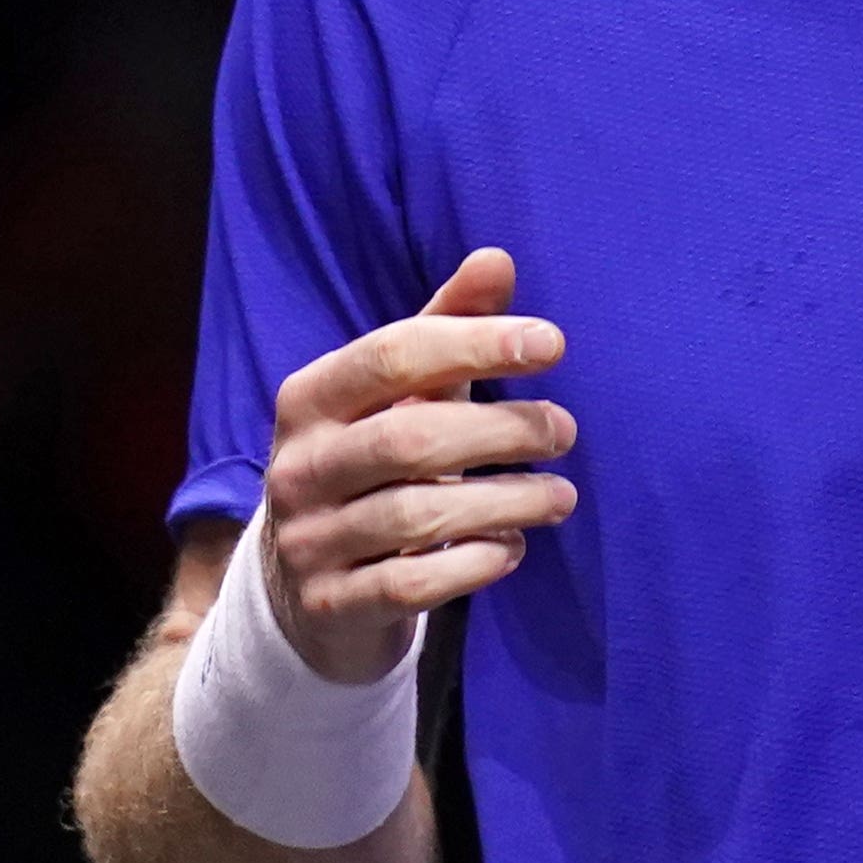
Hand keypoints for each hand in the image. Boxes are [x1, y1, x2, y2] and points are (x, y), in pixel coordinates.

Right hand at [258, 249, 578, 688]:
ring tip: (560, 496)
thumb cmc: (370, 467)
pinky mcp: (333, 603)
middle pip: (412, 437)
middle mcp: (298, 465)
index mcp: (309, 397)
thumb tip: (497, 259)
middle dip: (502, 431)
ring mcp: (310, 539)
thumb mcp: (397, 395)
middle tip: (564, 431)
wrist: (305, 592)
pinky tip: (512, 549)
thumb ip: (444, 327)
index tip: (552, 344)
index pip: (393, 354)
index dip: (475, 343)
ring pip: (419, 515)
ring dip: (507, 502)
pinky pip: (414, 584)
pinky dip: (475, 564)